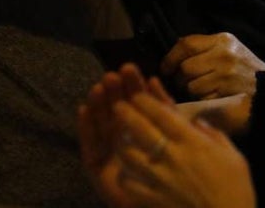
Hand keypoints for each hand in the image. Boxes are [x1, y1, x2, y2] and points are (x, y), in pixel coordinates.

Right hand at [80, 65, 173, 207]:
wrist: (173, 206)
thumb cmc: (181, 180)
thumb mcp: (179, 138)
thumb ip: (169, 113)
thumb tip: (155, 81)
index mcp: (147, 132)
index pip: (139, 104)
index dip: (134, 86)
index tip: (130, 69)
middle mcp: (127, 140)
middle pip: (118, 111)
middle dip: (116, 91)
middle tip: (113, 75)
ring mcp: (111, 155)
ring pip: (102, 125)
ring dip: (98, 105)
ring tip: (98, 87)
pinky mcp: (97, 170)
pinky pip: (89, 147)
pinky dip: (85, 128)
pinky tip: (83, 109)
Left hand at [111, 92, 256, 207]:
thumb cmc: (236, 190)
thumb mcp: (233, 155)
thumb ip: (212, 134)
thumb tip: (195, 121)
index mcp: (192, 142)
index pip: (161, 113)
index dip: (145, 100)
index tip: (135, 93)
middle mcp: (172, 156)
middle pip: (140, 128)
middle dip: (125, 113)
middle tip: (117, 105)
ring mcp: (160, 179)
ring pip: (129, 154)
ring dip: (122, 143)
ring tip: (118, 138)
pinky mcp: (154, 200)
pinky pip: (130, 184)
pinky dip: (124, 176)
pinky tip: (124, 172)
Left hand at [161, 32, 264, 100]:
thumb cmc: (248, 73)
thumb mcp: (230, 51)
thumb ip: (205, 49)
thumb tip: (173, 54)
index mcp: (223, 40)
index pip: (185, 44)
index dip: (170, 58)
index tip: (165, 69)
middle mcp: (224, 55)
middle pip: (185, 67)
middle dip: (179, 79)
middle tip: (182, 85)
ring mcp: (227, 76)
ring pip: (190, 86)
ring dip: (190, 93)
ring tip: (200, 93)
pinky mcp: (228, 95)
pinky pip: (202, 100)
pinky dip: (202, 103)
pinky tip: (211, 101)